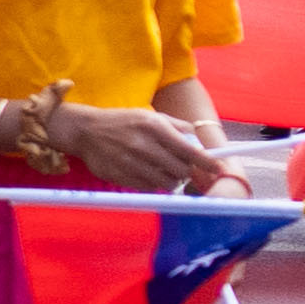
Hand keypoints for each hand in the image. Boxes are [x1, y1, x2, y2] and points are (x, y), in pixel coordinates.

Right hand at [52, 100, 230, 192]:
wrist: (85, 131)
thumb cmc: (122, 122)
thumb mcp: (149, 115)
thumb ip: (176, 126)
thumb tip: (199, 138)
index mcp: (154, 127)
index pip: (189, 150)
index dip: (207, 162)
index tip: (219, 168)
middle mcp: (144, 146)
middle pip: (181, 170)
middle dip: (186, 171)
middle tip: (182, 166)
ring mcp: (131, 163)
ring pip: (167, 182)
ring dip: (171, 178)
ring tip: (162, 168)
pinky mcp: (121, 176)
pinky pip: (149, 188)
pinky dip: (154, 183)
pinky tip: (147, 172)